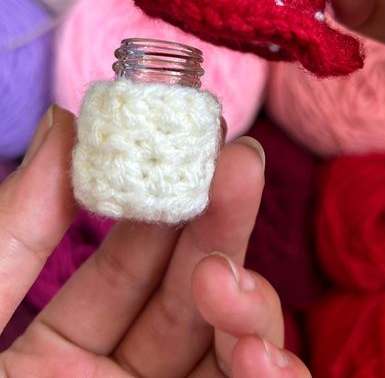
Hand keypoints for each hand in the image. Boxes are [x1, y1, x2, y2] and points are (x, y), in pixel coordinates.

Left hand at [0, 106, 310, 376]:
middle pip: (192, 292)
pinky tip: (257, 356)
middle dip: (221, 226)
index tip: (200, 141)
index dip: (168, 202)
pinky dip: (274, 377)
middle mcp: (118, 376)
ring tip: (223, 277)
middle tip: (240, 163)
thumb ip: (18, 221)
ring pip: (232, 344)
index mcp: (62, 345)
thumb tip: (66, 119)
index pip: (131, 262)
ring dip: (250, 304)